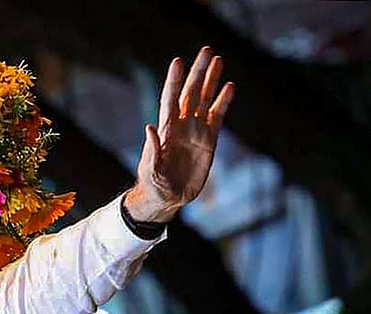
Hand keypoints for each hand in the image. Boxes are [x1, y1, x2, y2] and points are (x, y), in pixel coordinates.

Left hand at [126, 47, 234, 222]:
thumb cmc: (154, 184)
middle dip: (198, 72)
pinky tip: (229, 87)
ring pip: (205, 99)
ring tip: (218, 60)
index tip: (178, 62)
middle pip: (191, 92)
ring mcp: (196, 130)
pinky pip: (217, 116)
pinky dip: (223, 101)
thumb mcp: (150, 170)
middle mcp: (181, 125)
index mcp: (166, 129)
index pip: (170, 99)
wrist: (168, 197)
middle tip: (206, 50)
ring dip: (211, 80)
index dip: (174, 81)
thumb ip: (152, 150)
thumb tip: (150, 128)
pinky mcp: (209, 140)